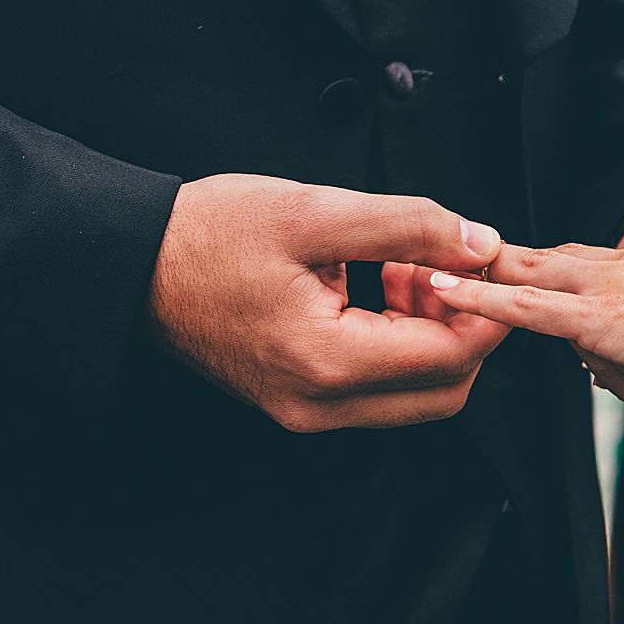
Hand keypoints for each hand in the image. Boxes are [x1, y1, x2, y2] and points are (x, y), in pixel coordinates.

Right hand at [149, 175, 508, 431]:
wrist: (136, 264)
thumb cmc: (209, 236)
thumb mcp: (315, 212)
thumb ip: (408, 226)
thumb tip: (478, 242)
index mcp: (325, 361)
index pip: (450, 356)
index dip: (485, 308)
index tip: (487, 260)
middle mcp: (318, 405)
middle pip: (444, 389)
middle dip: (463, 326)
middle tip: (448, 263)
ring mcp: (307, 412)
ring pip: (415, 393)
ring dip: (431, 332)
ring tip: (404, 266)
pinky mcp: (300, 402)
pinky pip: (377, 387)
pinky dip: (398, 341)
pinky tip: (380, 286)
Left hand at [427, 241, 623, 445]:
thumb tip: (595, 371)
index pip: (597, 265)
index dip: (558, 266)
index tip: (525, 262)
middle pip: (558, 258)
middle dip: (508, 256)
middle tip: (461, 252)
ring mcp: (617, 286)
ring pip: (535, 272)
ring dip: (484, 271)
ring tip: (435, 269)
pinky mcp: (605, 316)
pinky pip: (529, 306)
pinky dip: (484, 299)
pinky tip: (447, 293)